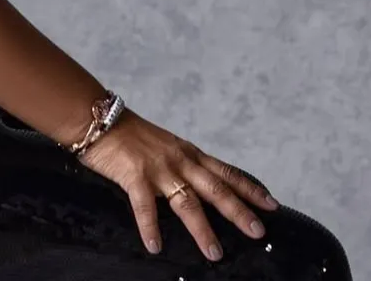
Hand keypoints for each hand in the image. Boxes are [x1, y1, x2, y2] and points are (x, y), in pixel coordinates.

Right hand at [75, 109, 279, 260]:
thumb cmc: (128, 133)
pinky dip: (150, 227)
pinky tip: (155, 246)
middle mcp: (178, 160)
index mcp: (187, 152)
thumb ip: (182, 163)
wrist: (98, 118)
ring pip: (186, 201)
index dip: (249, 187)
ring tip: (214, 253)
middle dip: (238, 211)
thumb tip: (200, 185)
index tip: (272, 204)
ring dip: (202, 229)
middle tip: (258, 232)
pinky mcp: (134, 175)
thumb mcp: (164, 144)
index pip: (225, 171)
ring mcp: (157, 168)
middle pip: (215, 188)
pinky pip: (145, 206)